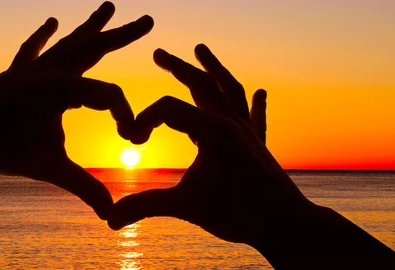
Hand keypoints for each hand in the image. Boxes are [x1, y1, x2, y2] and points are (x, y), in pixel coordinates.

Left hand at [0, 2, 152, 218]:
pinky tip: (51, 23)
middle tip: (148, 20)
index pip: (109, 96)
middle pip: (95, 48)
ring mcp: (32, 69)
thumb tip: (113, 214)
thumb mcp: (48, 167)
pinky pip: (33, 50)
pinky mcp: (16, 74)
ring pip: (69, 42)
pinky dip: (43, 37)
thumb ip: (84, 187)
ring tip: (107, 6)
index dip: (126, 117)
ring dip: (90, 26)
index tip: (132, 140)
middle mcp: (50, 70)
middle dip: (124, 34)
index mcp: (62, 87)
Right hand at [108, 44, 309, 245]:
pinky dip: (255, 103)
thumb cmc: (239, 213)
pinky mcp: (257, 144)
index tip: (132, 142)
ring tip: (202, 50)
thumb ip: (145, 206)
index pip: (167, 109)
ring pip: (229, 89)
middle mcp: (230, 123)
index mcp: (211, 131)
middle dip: (177, 67)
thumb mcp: (186, 206)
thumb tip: (108, 218)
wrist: (285, 224)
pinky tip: (261, 92)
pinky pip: (255, 116)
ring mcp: (246, 131)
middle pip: (200, 84)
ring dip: (214, 68)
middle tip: (158, 53)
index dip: (143, 120)